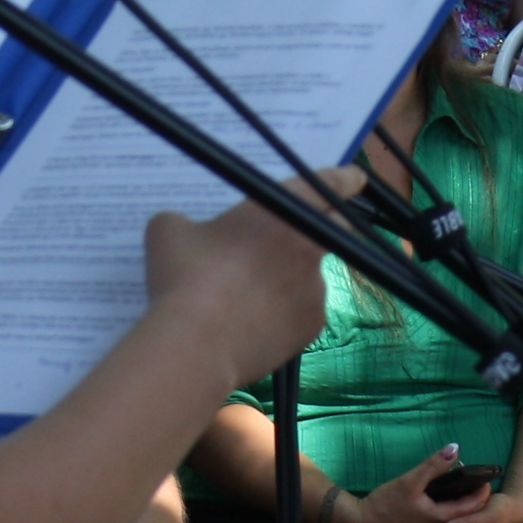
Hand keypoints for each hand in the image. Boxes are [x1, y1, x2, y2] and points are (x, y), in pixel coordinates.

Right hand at [144, 168, 350, 381]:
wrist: (196, 345)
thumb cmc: (185, 277)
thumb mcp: (169, 232)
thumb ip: (186, 220)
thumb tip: (183, 227)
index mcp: (282, 211)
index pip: (327, 184)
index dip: (342, 178)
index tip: (354, 177)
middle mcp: (310, 245)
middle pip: (332, 228)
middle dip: (323, 226)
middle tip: (292, 237)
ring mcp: (316, 289)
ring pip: (310, 275)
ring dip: (291, 277)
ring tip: (252, 294)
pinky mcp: (312, 326)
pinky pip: (302, 312)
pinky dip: (285, 314)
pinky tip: (255, 321)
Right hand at [325, 443, 501, 522]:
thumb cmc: (385, 504)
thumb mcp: (410, 480)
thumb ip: (433, 465)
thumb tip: (454, 448)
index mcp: (441, 517)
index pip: (474, 505)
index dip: (483, 490)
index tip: (485, 476)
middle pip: (468, 514)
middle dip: (476, 497)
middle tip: (477, 480)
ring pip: (457, 519)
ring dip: (464, 504)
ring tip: (464, 486)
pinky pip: (444, 522)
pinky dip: (451, 510)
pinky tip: (445, 498)